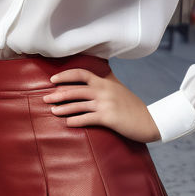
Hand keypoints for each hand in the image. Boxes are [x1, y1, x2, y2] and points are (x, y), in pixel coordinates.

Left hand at [42, 68, 160, 142]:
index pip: (81, 73)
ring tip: (53, 111)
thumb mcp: (119, 89)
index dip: (65, 75)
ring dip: (63, 108)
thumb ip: (107, 81)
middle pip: (75, 90)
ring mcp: (105, 104)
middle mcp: (104, 91)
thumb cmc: (133, 106)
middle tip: (45, 98)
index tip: (53, 79)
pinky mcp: (108, 118)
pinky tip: (67, 123)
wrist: (150, 121)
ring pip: (78, 105)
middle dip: (58, 94)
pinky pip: (87, 118)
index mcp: (105, 82)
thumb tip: (98, 72)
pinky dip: (75, 121)